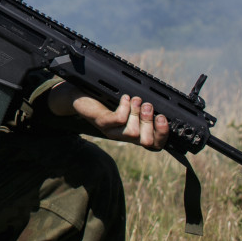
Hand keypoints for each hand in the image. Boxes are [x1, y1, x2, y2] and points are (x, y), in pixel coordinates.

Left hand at [47, 82, 168, 149]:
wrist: (78, 96)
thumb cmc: (104, 99)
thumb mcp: (127, 105)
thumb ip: (142, 109)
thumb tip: (161, 104)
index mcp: (132, 132)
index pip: (154, 144)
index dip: (162, 134)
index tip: (163, 117)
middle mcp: (123, 135)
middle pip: (146, 141)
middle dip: (151, 123)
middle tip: (149, 106)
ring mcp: (111, 131)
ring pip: (133, 132)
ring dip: (137, 113)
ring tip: (136, 100)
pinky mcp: (102, 122)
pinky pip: (118, 120)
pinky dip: (125, 107)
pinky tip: (124, 98)